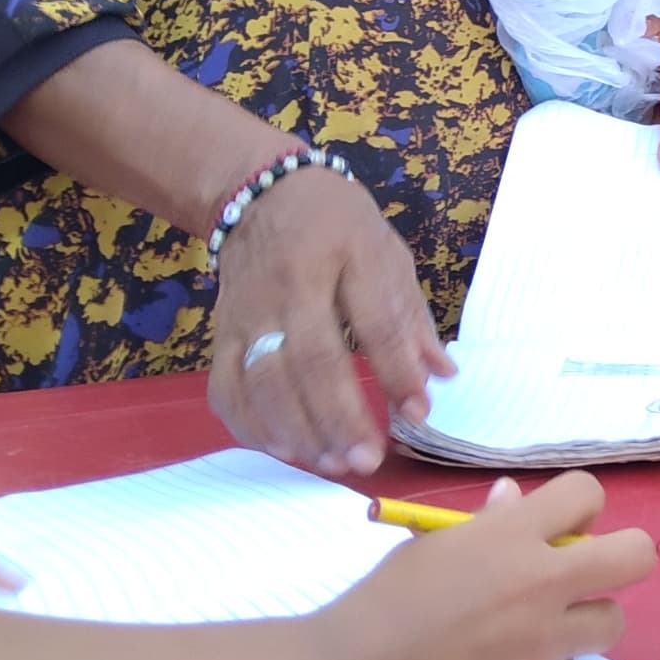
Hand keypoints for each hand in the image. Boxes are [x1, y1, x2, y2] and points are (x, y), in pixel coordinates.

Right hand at [208, 163, 453, 477]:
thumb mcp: (387, 252)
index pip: (374, 319)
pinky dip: (250, 425)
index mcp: (345, 253)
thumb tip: (440, 376)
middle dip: (339, 416)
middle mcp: (291, 283)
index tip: (418, 412)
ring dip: (296, 431)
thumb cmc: (338, 226)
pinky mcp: (219, 332)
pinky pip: (225, 387)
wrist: (262, 195)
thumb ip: (410, 318)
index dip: (397, 370)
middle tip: (365, 461)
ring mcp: (248, 311)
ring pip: (263, 380)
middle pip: (311, 358)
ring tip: (329, 463)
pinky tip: (281, 449)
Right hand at [304, 472, 655, 659]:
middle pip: (637, 556)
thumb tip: (515, 498)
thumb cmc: (378, 605)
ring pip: (613, 621)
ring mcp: (544, 643)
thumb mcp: (430, 548)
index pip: (588, 494)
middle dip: (620, 557)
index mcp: (510, 536)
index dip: (577, 510)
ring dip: (587, 618)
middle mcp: (541, 585)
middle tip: (584, 572)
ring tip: (543, 625)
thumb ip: (486, 526)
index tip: (558, 529)